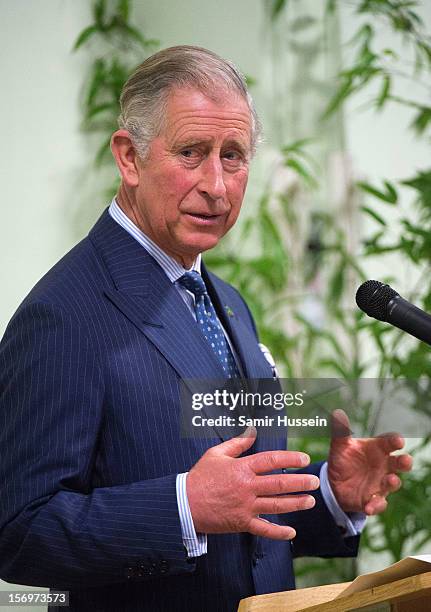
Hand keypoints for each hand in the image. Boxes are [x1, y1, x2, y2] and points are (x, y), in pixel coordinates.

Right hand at [186, 427, 319, 539]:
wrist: (185, 503)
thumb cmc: (200, 477)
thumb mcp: (216, 454)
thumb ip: (237, 443)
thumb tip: (252, 430)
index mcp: (242, 468)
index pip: (271, 460)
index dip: (290, 459)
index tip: (304, 458)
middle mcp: (247, 487)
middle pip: (279, 484)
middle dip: (300, 482)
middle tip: (314, 481)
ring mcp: (245, 506)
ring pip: (276, 506)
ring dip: (296, 503)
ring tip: (310, 501)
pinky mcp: (241, 523)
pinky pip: (264, 530)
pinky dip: (279, 533)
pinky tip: (291, 532)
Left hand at [328, 409, 412, 514]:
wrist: (334, 483)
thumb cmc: (343, 460)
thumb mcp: (339, 446)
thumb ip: (340, 432)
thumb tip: (337, 413)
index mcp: (377, 449)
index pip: (389, 443)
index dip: (395, 441)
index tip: (398, 441)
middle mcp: (383, 466)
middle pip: (399, 463)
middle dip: (404, 462)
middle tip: (405, 460)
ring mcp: (380, 483)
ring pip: (393, 483)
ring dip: (393, 482)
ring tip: (390, 480)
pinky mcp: (373, 500)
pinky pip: (379, 504)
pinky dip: (376, 505)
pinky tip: (369, 506)